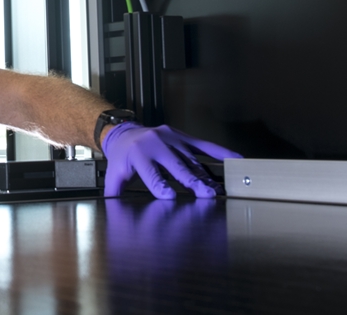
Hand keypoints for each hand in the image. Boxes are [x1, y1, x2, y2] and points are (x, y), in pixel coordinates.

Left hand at [101, 123, 240, 197]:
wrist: (124, 132)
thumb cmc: (121, 158)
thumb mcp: (113, 175)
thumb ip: (114, 193)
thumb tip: (114, 213)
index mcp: (138, 154)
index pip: (151, 173)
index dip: (160, 186)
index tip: (170, 197)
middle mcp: (156, 144)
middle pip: (176, 166)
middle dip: (191, 181)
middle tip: (205, 194)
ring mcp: (171, 138)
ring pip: (191, 160)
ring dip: (205, 176)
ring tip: (218, 190)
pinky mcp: (182, 136)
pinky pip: (203, 145)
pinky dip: (219, 152)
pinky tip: (233, 158)